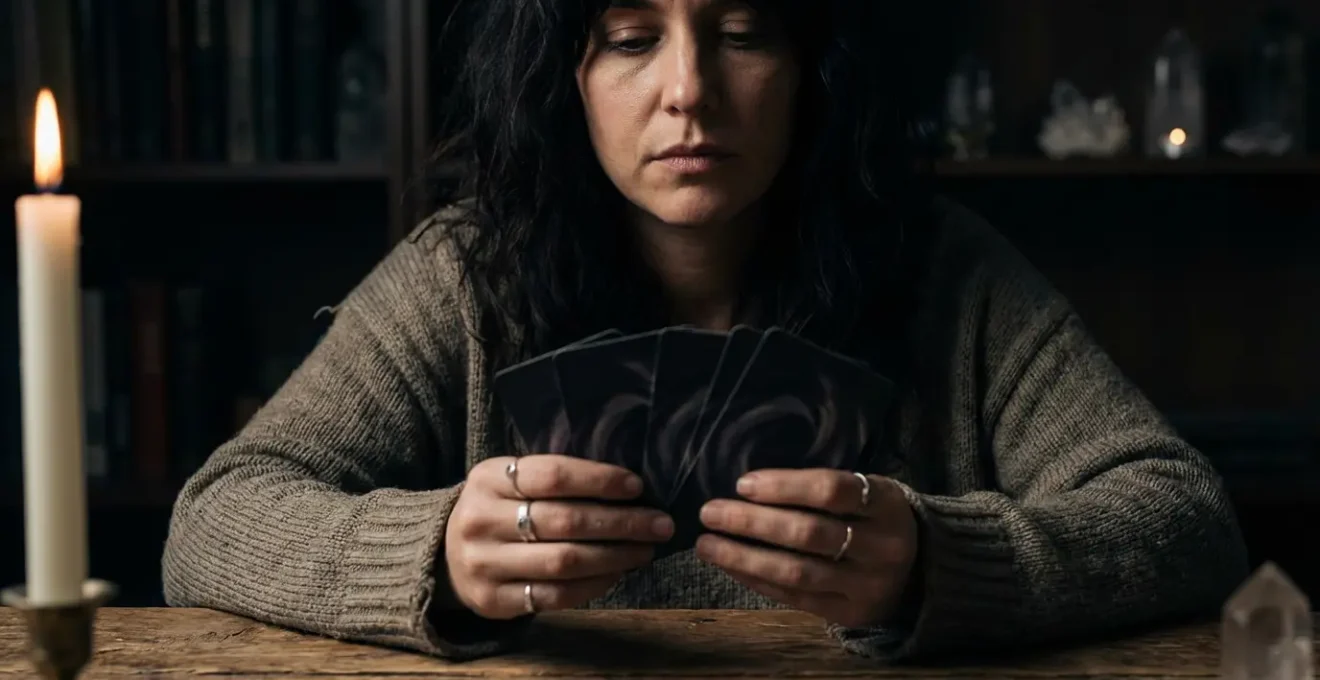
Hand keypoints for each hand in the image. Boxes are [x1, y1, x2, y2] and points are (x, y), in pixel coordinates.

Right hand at [444, 454, 674, 619]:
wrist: (443, 554)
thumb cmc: (498, 509)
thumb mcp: (510, 480)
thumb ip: (555, 478)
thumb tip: (628, 485)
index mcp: (488, 479)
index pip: (552, 475)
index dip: (599, 480)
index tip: (637, 486)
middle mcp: (481, 520)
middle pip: (564, 521)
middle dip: (621, 523)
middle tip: (659, 523)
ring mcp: (484, 564)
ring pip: (564, 561)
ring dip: (615, 556)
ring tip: (645, 549)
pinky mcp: (492, 601)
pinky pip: (554, 596)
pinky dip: (593, 585)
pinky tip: (617, 573)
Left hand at [695, 469, 918, 628]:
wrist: (922, 572)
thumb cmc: (876, 518)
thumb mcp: (870, 492)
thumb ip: (825, 488)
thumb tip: (750, 485)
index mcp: (886, 504)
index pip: (832, 490)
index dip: (784, 486)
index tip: (743, 483)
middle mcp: (881, 546)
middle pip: (809, 533)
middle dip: (752, 522)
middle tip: (711, 512)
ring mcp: (867, 584)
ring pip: (798, 571)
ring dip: (744, 557)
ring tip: (707, 544)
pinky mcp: (850, 613)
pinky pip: (795, 597)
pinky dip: (757, 580)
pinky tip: (730, 565)